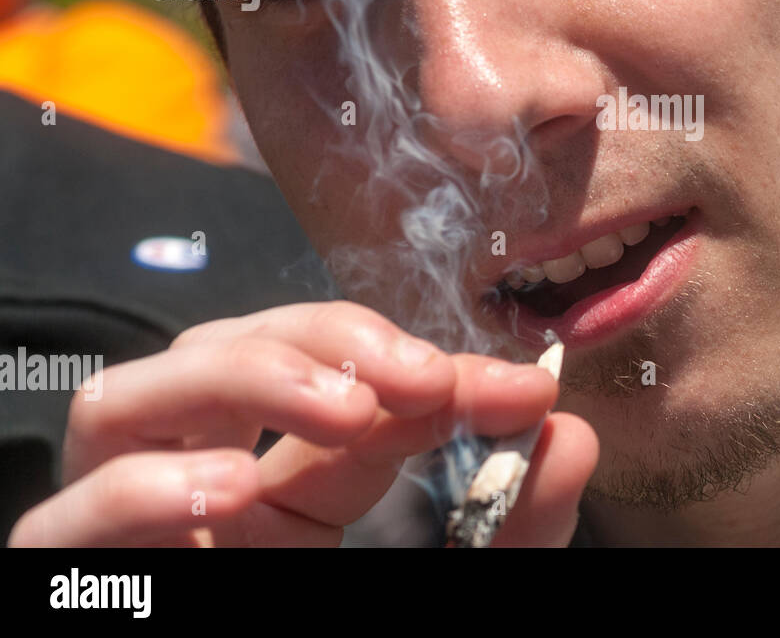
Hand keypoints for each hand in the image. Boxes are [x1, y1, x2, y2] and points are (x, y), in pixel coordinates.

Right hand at [7, 301, 597, 546]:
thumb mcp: (453, 587)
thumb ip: (513, 525)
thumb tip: (570, 434)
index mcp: (286, 490)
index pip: (340, 384)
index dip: (425, 363)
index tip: (520, 387)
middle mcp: (198, 497)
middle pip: (217, 350)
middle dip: (324, 340)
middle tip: (420, 381)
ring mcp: (129, 541)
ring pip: (120, 404)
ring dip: (237, 379)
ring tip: (344, 413)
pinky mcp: (70, 588)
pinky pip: (61, 522)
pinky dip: (142, 488)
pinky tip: (230, 490)